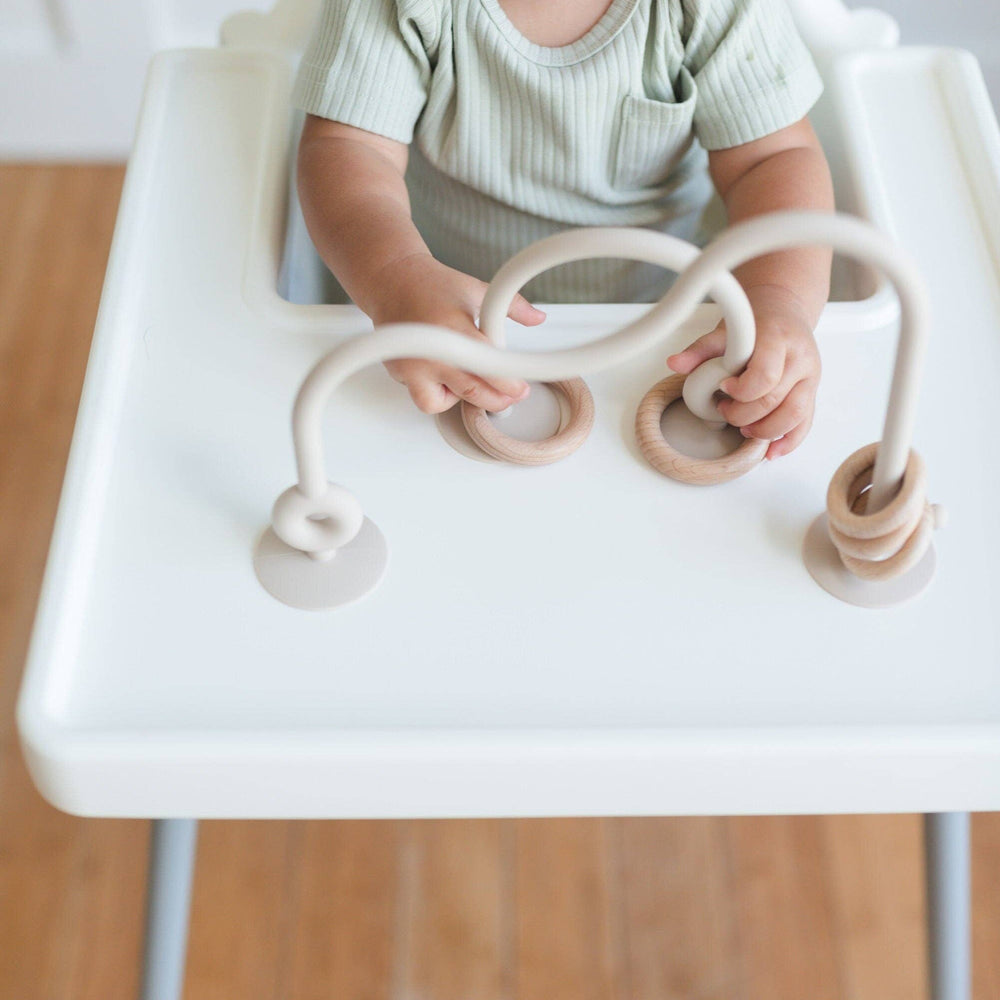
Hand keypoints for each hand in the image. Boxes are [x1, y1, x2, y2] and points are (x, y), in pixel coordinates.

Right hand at [367, 253, 544, 413]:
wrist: (391, 281)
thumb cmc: (431, 285)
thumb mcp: (475, 289)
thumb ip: (511, 305)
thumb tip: (538, 317)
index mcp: (452, 329)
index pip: (488, 367)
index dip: (508, 384)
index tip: (520, 389)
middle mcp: (430, 351)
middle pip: (472, 393)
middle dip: (496, 399)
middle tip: (509, 394)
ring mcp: (412, 366)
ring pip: (446, 404)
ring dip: (463, 398)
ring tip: (470, 377)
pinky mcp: (399, 375)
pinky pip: (426, 400)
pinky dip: (439, 395)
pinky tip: (446, 377)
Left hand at [667, 284, 820, 459]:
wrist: (783, 310)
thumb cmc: (756, 323)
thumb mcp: (726, 330)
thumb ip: (700, 349)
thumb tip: (675, 364)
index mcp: (778, 339)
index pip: (765, 376)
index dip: (741, 391)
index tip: (723, 387)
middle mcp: (800, 359)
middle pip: (774, 401)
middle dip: (743, 415)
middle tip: (724, 410)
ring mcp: (809, 377)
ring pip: (794, 416)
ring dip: (764, 431)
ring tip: (743, 428)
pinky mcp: (811, 392)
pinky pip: (805, 423)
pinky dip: (787, 442)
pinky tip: (770, 451)